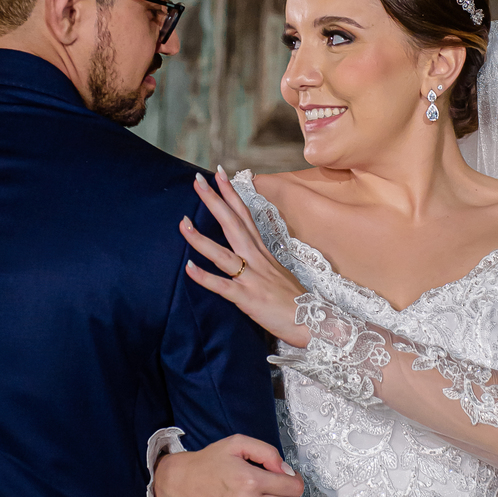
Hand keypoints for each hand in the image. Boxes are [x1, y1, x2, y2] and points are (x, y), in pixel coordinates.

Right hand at [153, 434, 304, 496]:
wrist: (180, 483)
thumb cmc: (208, 462)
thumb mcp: (237, 443)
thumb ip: (267, 452)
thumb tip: (286, 471)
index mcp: (251, 479)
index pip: (293, 487)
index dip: (294, 479)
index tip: (287, 477)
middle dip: (289, 494)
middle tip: (278, 488)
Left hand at [180, 169, 310, 344]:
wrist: (314, 322)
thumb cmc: (294, 300)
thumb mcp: (276, 272)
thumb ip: (259, 260)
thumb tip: (246, 251)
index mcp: (262, 251)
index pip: (245, 215)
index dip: (232, 194)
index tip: (220, 174)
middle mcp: (256, 259)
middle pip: (232, 224)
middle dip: (214, 201)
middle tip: (197, 180)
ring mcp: (252, 278)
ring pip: (222, 254)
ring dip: (200, 239)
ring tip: (182, 222)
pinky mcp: (247, 298)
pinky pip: (222, 286)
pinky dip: (204, 277)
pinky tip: (188, 268)